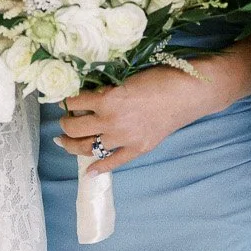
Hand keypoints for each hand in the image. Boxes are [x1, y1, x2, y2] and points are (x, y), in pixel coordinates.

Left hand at [56, 65, 213, 169]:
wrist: (187, 94)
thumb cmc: (159, 78)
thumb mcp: (126, 79)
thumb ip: (107, 91)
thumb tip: (90, 98)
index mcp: (106, 99)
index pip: (74, 103)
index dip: (66, 102)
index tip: (64, 102)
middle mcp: (110, 121)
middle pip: (74, 128)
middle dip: (64, 124)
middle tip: (63, 121)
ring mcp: (122, 138)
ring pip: (86, 147)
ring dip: (71, 144)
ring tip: (64, 141)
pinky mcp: (136, 149)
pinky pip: (112, 163)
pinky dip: (98, 168)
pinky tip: (88, 172)